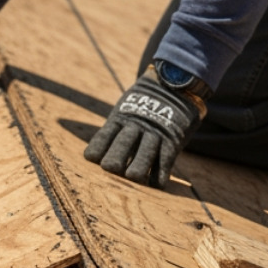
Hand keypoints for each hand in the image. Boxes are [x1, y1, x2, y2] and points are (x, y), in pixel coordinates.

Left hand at [83, 71, 205, 188]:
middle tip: (114, 169)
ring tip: (133, 176)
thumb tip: (93, 140)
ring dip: (135, 172)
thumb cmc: (143, 103)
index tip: (95, 159)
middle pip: (119, 151)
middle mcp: (135, 127)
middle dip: (113, 164)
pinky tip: (155, 184)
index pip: (101, 140)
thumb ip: (113, 127)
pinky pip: (165, 163)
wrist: (174, 84)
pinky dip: (159, 177)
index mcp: (119, 119)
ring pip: (141, 160)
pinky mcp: (172, 141)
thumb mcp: (124, 108)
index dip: (96, 152)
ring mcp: (154, 134)